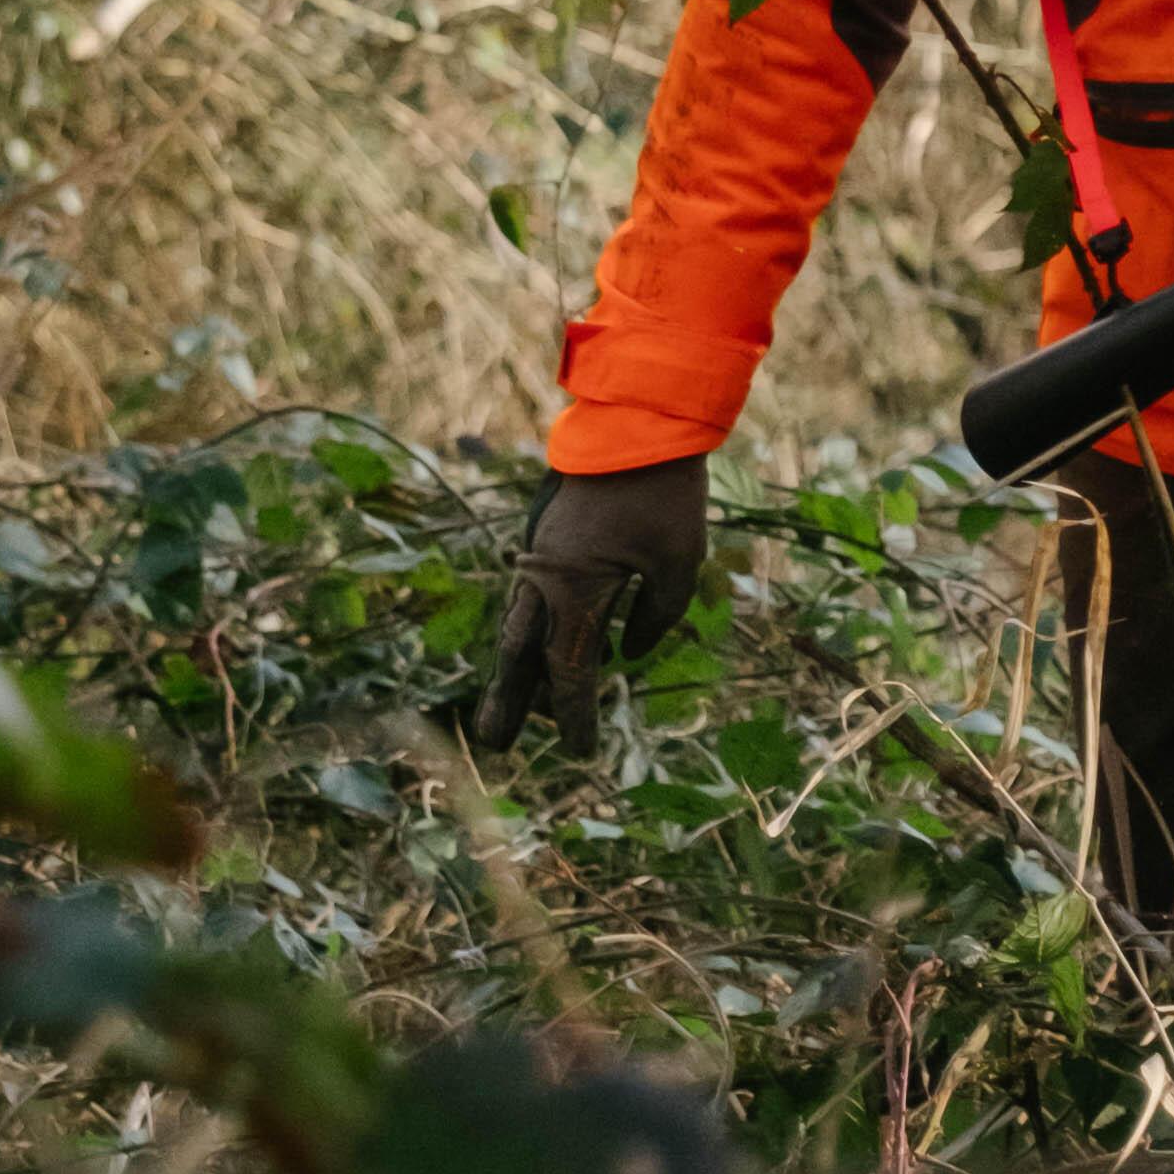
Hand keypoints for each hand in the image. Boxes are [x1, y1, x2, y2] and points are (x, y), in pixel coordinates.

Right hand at [474, 460, 710, 746]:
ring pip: (519, 624)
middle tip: (495, 744)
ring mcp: (541, 556)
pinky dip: (530, 630)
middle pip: (520, 654)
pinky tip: (537, 647)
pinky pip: (531, 597)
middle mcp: (545, 577)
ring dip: (515, 668)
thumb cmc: (663, 494)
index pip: (569, 670)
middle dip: (510, 701)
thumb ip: (656, 617)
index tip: (582, 752)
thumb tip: (628, 655)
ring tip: (507, 709)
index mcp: (574, 589)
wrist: (638, 422)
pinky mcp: (549, 540)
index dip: (576, 715)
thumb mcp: (678, 563)